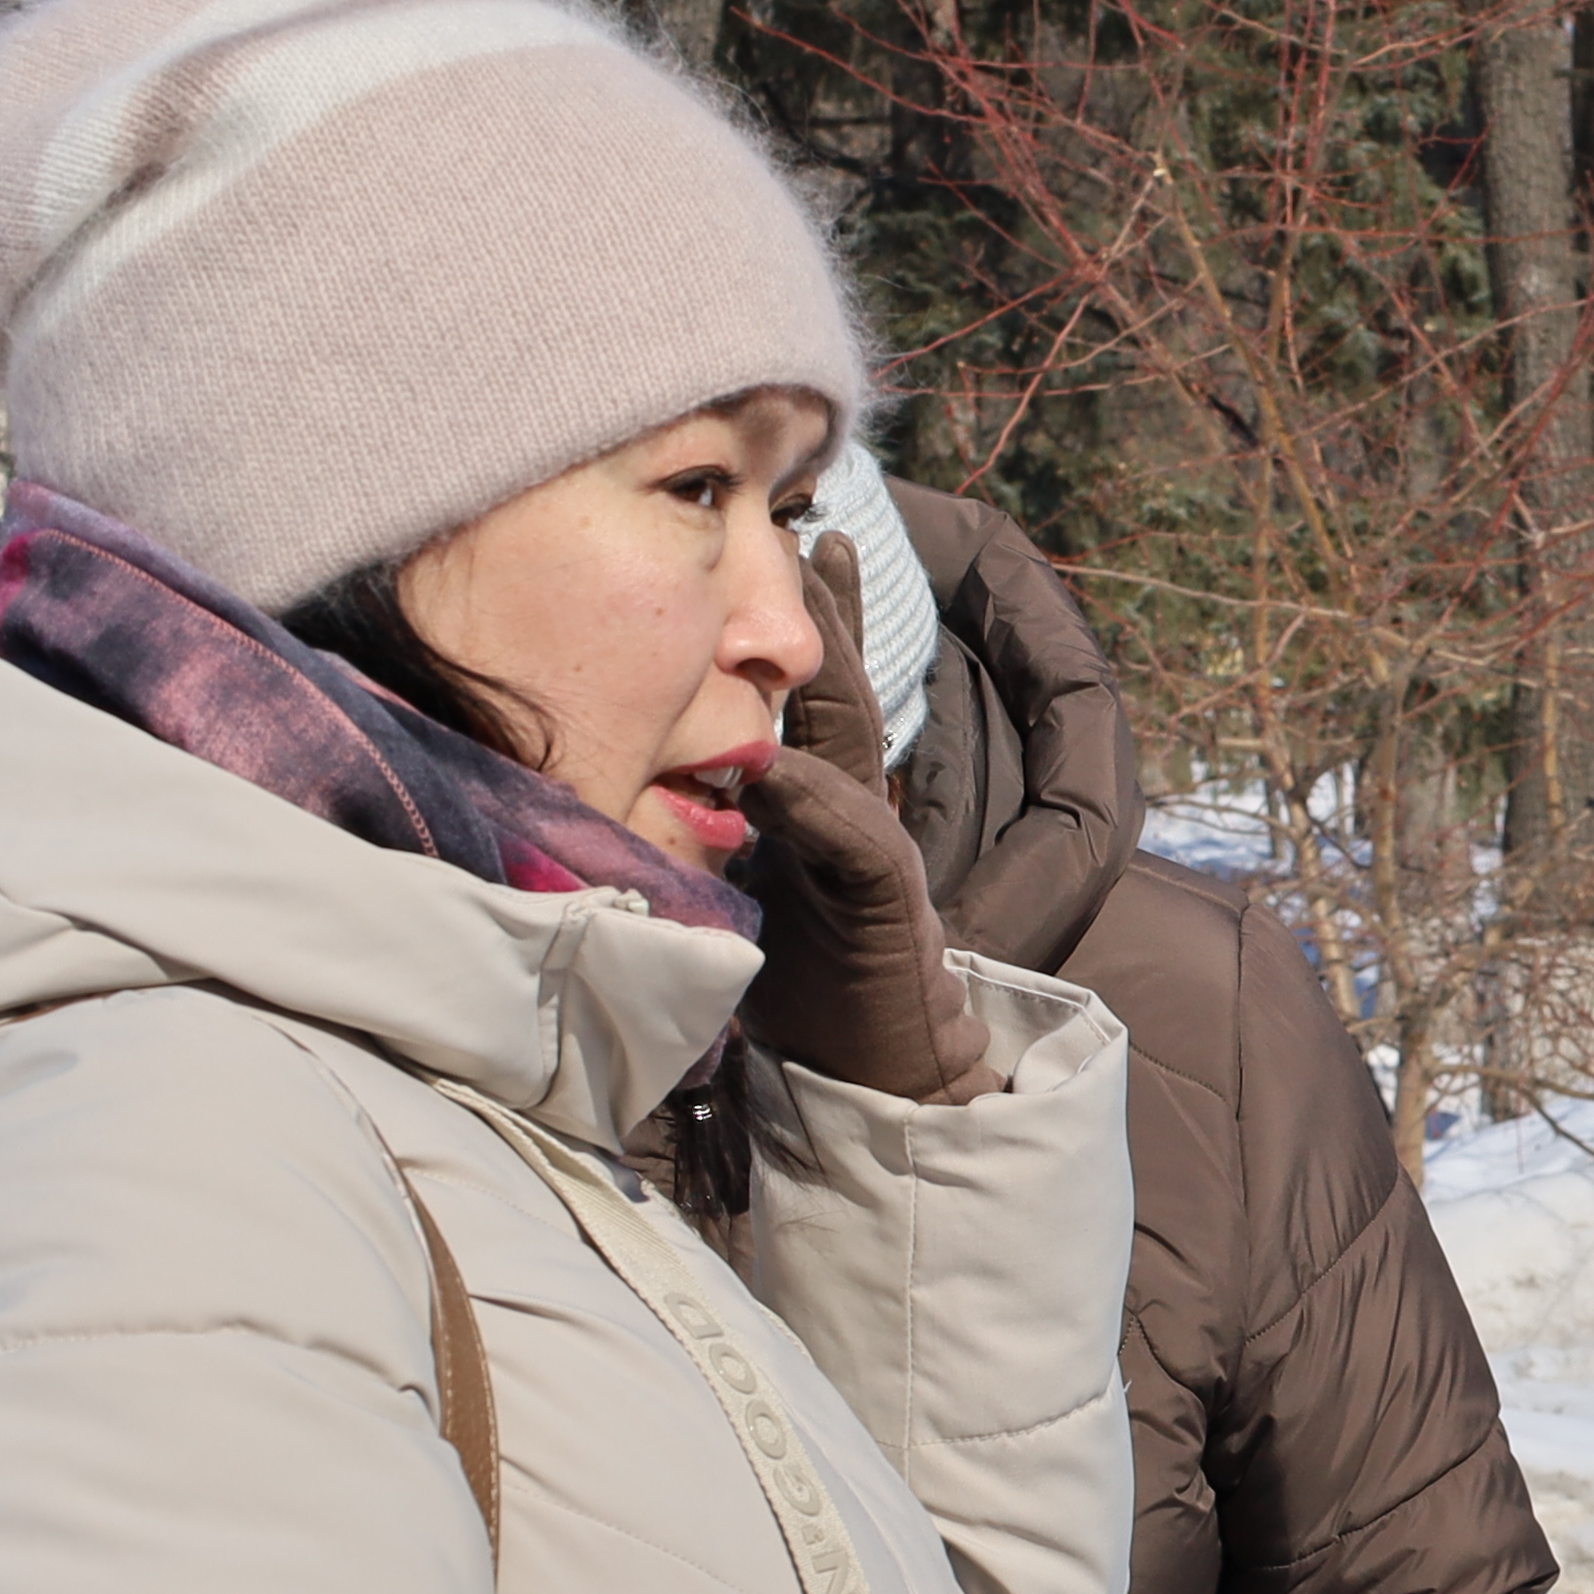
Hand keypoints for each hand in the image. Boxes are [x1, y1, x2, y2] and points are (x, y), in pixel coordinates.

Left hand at [735, 534, 996, 1106]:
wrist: (894, 1068)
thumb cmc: (824, 990)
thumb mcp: (757, 900)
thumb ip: (747, 833)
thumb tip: (699, 769)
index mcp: (815, 809)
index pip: (802, 699)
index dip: (791, 629)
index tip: (783, 546)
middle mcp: (849, 814)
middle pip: (836, 693)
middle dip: (823, 612)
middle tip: (811, 525)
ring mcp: (870, 850)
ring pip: (849, 739)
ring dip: (832, 659)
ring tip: (818, 576)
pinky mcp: (881, 901)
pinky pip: (853, 840)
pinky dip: (819, 803)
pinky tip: (779, 762)